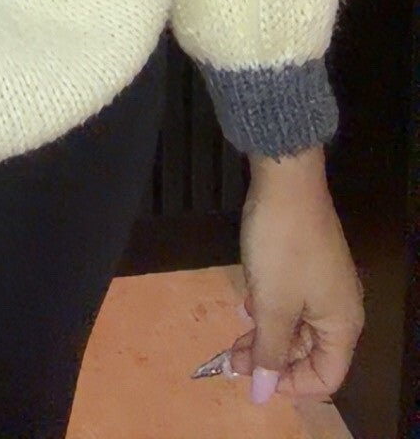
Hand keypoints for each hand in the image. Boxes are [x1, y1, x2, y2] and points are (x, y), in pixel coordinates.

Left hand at [232, 147, 362, 404]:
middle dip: (271, 360)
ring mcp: (324, 283)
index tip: (255, 378)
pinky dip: (269, 310)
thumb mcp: (273, 305)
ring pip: (297, 327)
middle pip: (310, 353)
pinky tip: (245, 307)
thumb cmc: (282, 247)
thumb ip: (270, 352)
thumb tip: (263, 395)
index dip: (291, 385)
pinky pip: (291, 301)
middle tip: (231, 359)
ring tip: (232, 339)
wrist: (286, 180)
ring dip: (265, 336)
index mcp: (342, 324)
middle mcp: (340, 308)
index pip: (326, 377)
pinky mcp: (307, 263)